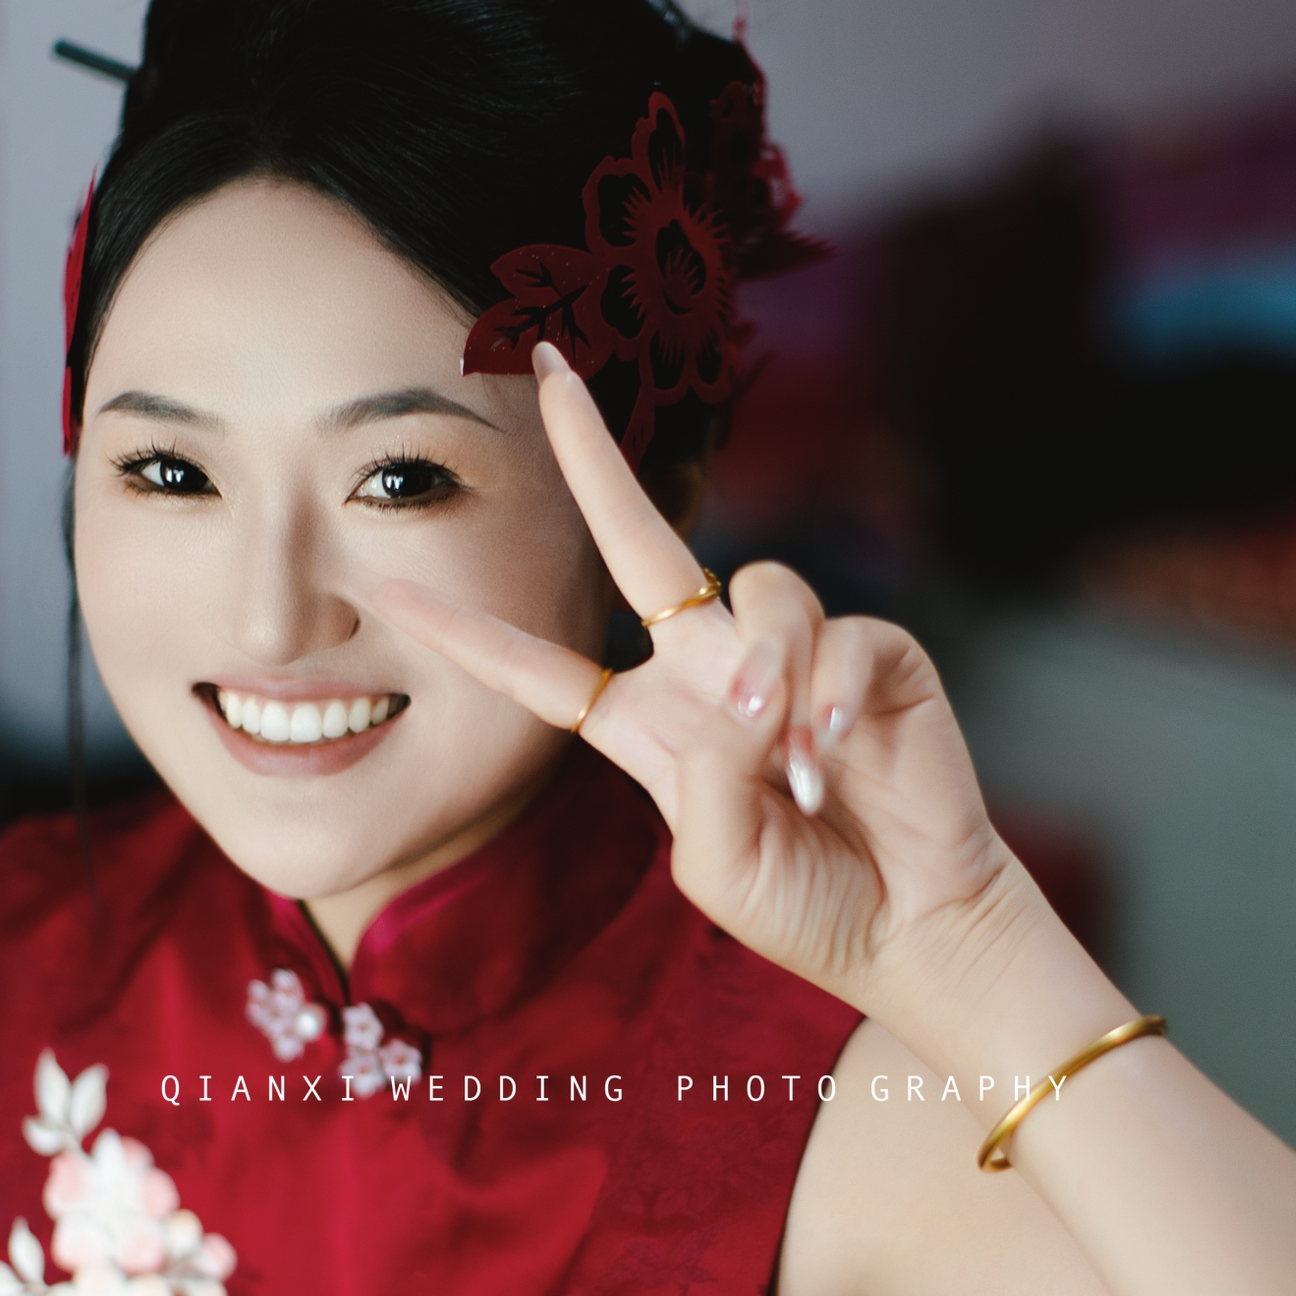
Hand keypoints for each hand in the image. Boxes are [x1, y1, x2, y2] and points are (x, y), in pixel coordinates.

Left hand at [372, 346, 1045, 1035]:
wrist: (914, 929)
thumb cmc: (804, 908)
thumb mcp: (715, 865)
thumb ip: (699, 778)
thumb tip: (741, 690)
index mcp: (646, 726)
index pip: (539, 668)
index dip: (463, 631)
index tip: (381, 588)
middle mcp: (709, 672)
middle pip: (638, 541)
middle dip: (594, 454)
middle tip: (550, 365)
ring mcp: (791, 657)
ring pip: (757, 588)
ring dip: (767, 668)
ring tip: (789, 758)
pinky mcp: (872, 654)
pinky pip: (839, 632)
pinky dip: (832, 691)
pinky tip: (835, 753)